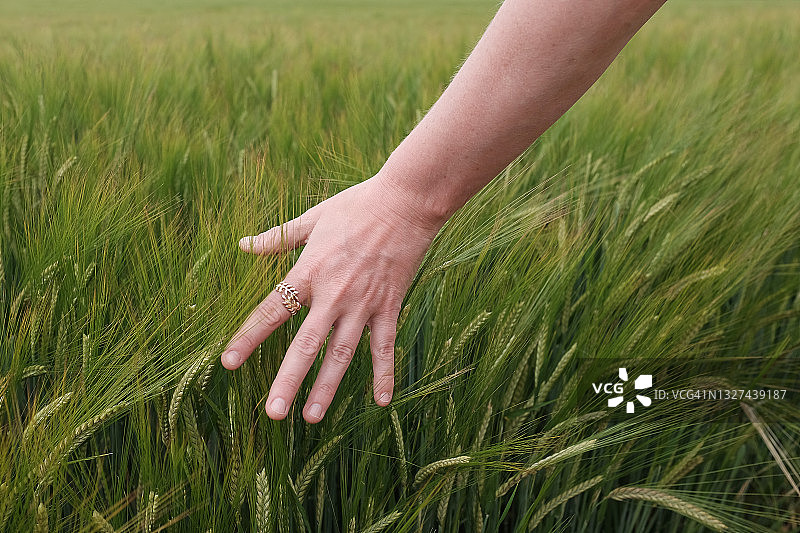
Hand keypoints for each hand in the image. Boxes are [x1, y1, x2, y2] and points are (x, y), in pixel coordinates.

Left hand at [221, 174, 443, 422]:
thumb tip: (243, 245)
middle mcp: (334, 293)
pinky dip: (384, 373)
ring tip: (311, 417)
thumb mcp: (313, 218)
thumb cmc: (356, 205)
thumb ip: (278, 238)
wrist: (406, 202)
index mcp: (310, 270)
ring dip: (327, 386)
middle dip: (289, 378)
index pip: (272, 309)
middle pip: (306, 342)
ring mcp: (363, 303)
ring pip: (342, 352)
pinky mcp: (389, 306)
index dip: (249, 337)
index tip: (228, 363)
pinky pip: (384, 345)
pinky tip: (381, 402)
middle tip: (273, 412)